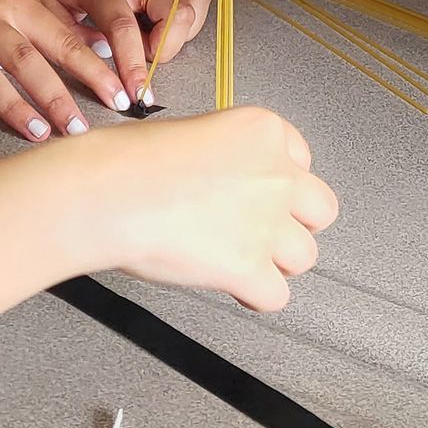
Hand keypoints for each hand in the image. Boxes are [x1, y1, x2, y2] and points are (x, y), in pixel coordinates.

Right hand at [0, 0, 131, 140]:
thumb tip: (103, 47)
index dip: (91, 72)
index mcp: (17, 4)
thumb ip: (56, 23)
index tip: (116, 97)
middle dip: (55, 98)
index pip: (61, 42)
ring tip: (38, 133)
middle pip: (25, 61)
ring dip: (11, 106)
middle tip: (78, 129)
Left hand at [16, 0, 213, 108]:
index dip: (133, 64)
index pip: (124, 27)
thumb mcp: (44, 4)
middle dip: (171, 45)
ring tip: (160, 35)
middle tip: (148, 55)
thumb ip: (70, 37)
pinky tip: (180, 12)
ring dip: (186, 26)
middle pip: (177, 8)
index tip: (137, 94)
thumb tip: (102, 60)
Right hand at [55, 104, 337, 309]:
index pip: (303, 161)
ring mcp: (267, 222)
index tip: (261, 194)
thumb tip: (230, 182)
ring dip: (276, 262)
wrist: (106, 191)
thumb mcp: (194, 132)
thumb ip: (228, 156)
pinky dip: (255, 296)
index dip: (280, 184)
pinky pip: (276, 296)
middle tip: (260, 230)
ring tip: (242, 258)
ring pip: (305, 256)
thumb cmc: (129, 162)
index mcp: (262, 130)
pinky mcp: (250, 266)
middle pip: (320, 211)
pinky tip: (234, 286)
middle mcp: (275, 174)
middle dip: (293, 224)